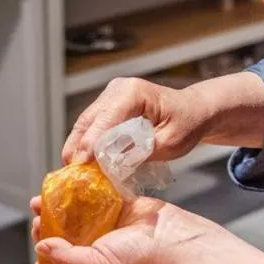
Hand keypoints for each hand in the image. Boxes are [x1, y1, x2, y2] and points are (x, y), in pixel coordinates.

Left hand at [31, 196, 205, 263]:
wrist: (170, 237)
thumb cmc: (138, 260)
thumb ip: (65, 259)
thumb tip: (41, 247)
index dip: (43, 261)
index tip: (38, 246)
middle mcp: (91, 254)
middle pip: (59, 243)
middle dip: (44, 231)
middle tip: (38, 221)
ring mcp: (100, 231)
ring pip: (68, 220)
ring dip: (53, 211)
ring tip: (41, 202)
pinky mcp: (108, 210)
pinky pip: (86, 202)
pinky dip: (73, 196)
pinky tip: (61, 189)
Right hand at [62, 78, 214, 164]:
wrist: (193, 111)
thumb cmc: (187, 124)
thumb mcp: (170, 143)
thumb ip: (141, 152)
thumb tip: (112, 165)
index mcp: (134, 93)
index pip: (107, 118)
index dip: (92, 142)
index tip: (81, 162)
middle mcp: (118, 90)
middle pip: (89, 120)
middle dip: (77, 147)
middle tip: (70, 173)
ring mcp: (110, 96)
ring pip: (85, 124)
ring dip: (77, 147)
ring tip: (71, 171)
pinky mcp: (108, 107)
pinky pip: (91, 126)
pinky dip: (85, 144)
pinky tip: (81, 162)